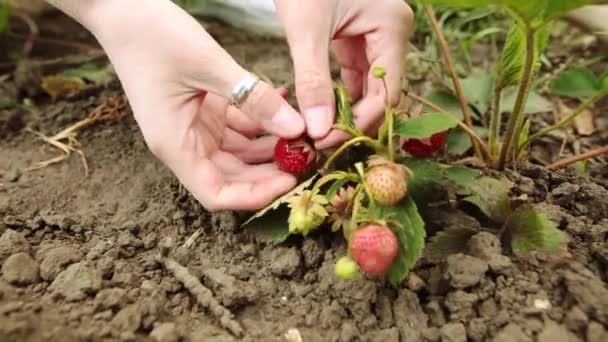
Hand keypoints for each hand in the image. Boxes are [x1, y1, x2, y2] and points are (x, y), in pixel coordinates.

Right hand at [58, 0, 305, 210]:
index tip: (289, 181)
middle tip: (309, 156)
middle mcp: (184, 142)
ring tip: (305, 133)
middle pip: (233, 176)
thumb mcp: (209, 65)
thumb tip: (296, 128)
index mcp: (175, 144)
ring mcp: (193, 126)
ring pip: (240, 152)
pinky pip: (238, 126)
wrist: (122, 8)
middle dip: (271, 171)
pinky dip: (261, 120)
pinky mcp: (203, 109)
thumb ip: (254, 98)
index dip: (254, 195)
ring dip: (271, 146)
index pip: (216, 194)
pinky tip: (285, 105)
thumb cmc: (152, 36)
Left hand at [274, 0, 413, 148]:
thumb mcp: (306, 31)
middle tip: (321, 142)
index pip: (387, 91)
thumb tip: (317, 131)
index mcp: (392, 27)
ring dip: (345, 110)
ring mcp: (377, 35)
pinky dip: (339, 93)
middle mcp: (392, 33)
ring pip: (368, 86)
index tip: (327, 141)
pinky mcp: (358, 36)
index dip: (361, 122)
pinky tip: (321, 111)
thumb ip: (313, 81)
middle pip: (381, 92)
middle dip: (352, 119)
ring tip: (319, 132)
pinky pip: (356, 73)